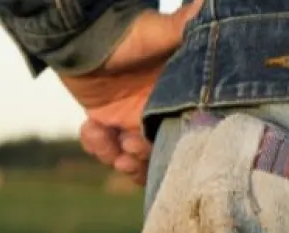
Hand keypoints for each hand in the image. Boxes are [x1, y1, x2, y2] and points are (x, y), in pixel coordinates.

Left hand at [59, 0, 202, 184]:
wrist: (83, 35)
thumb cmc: (125, 34)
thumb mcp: (156, 33)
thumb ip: (181, 28)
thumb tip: (206, 6)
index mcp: (177, 99)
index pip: (183, 136)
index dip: (165, 149)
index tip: (142, 142)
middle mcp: (158, 115)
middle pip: (157, 158)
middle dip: (140, 160)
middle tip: (125, 147)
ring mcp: (133, 123)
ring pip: (131, 161)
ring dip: (114, 156)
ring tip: (102, 134)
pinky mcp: (109, 126)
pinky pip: (106, 152)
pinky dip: (95, 145)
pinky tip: (90, 125)